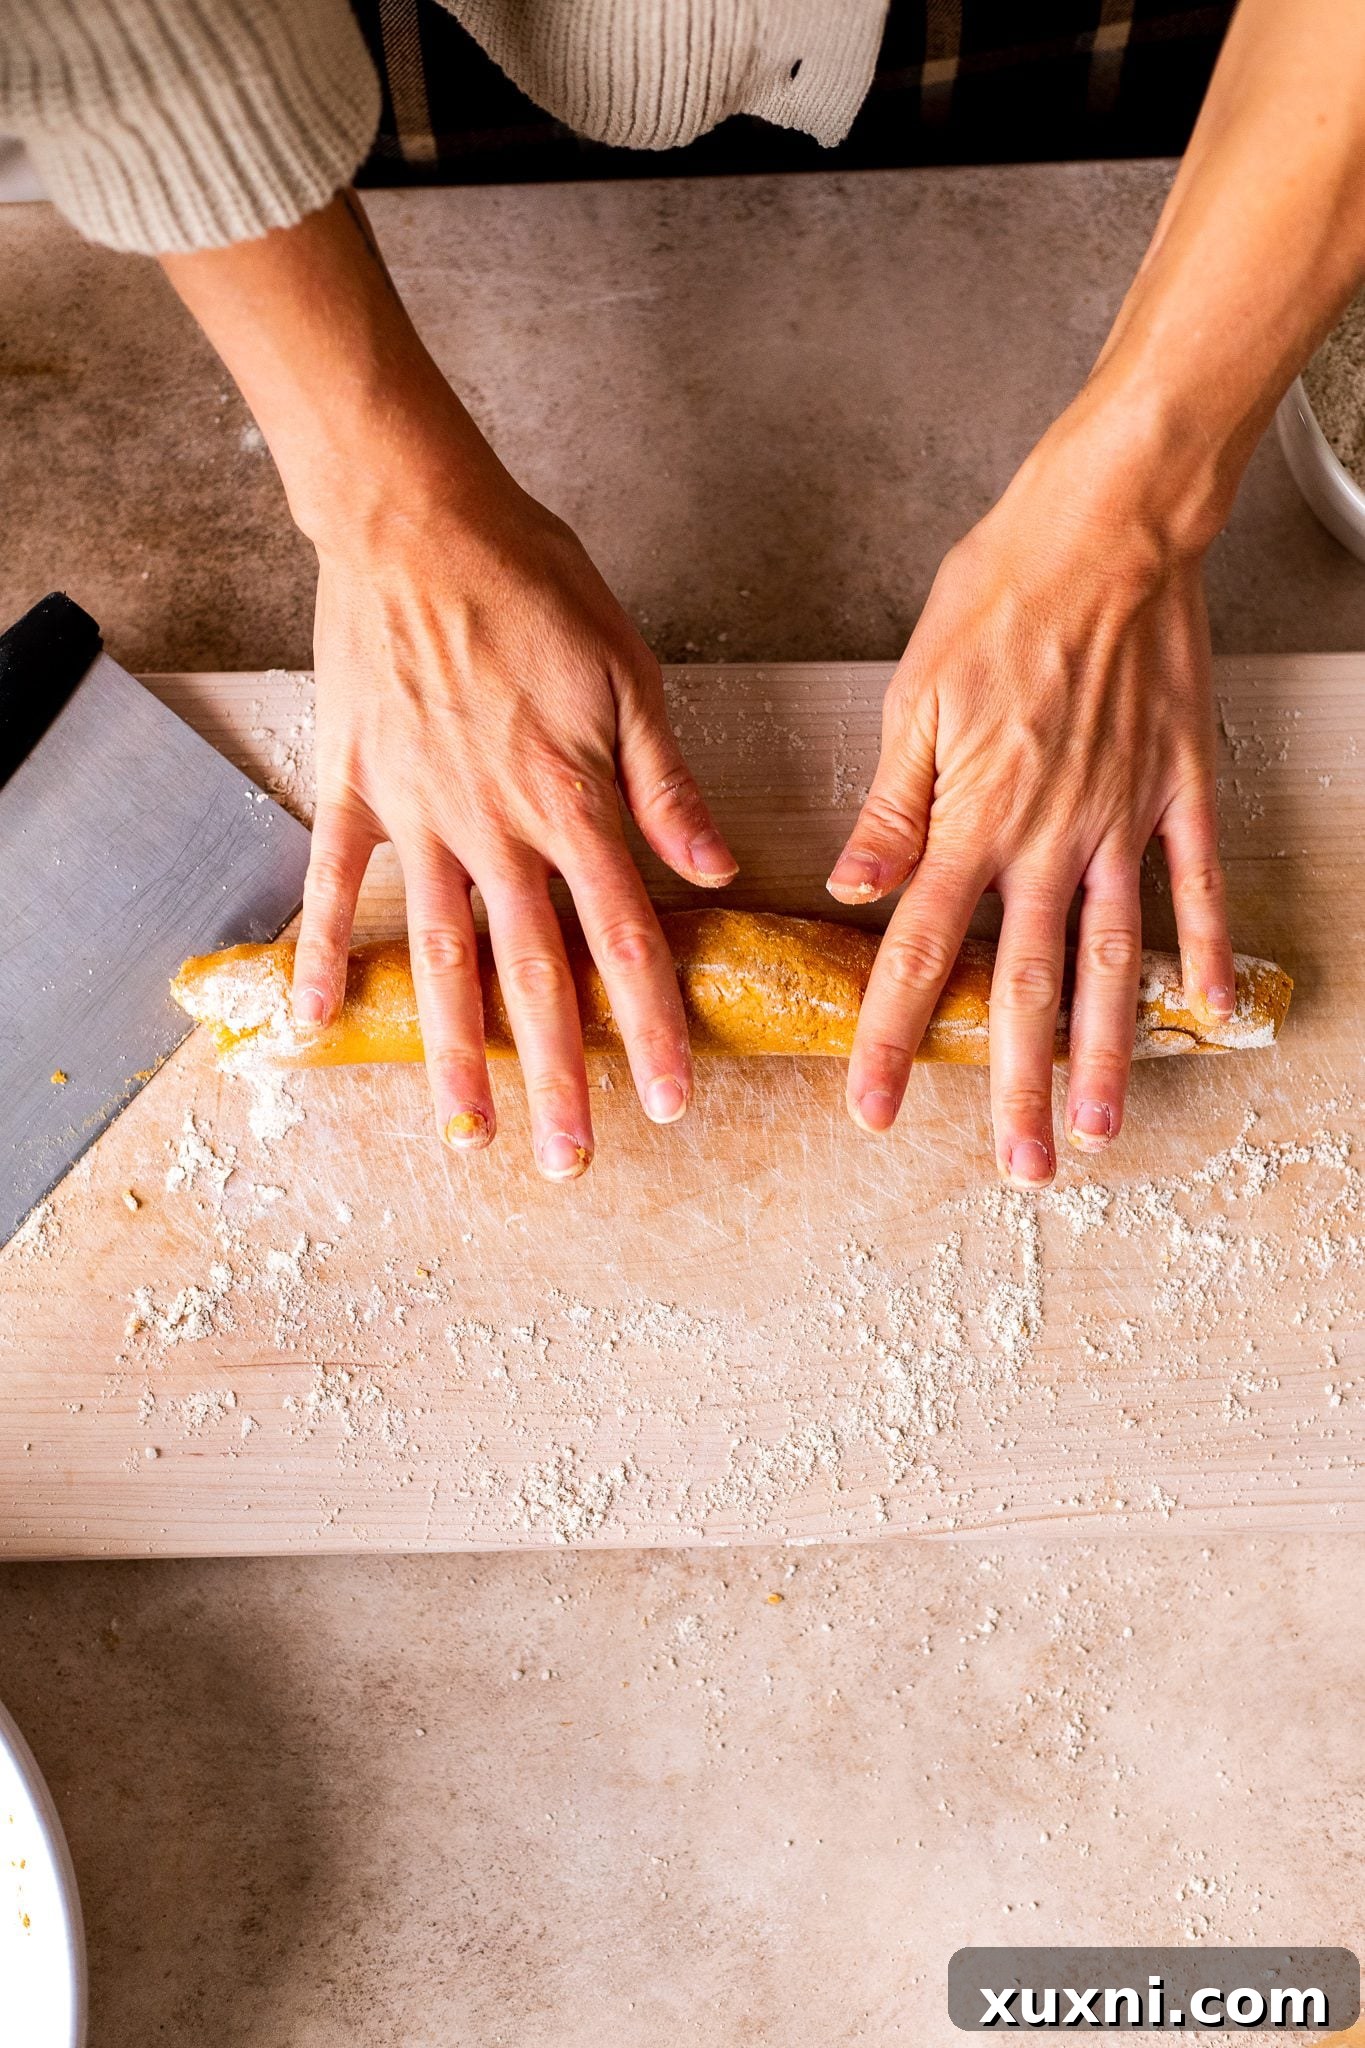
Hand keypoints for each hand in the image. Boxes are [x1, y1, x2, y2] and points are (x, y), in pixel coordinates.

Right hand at [293, 476, 735, 1177]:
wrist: (413, 515)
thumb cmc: (531, 580)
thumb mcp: (628, 670)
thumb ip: (666, 783)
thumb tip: (716, 872)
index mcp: (571, 799)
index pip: (624, 938)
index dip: (650, 1025)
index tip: (670, 1100)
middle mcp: (494, 826)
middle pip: (533, 975)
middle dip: (558, 1076)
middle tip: (568, 1160)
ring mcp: (415, 814)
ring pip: (437, 956)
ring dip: (453, 1050)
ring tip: (465, 1132)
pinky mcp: (352, 787)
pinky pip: (330, 885)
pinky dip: (316, 955)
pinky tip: (312, 1024)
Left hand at [828, 415, 1233, 1184]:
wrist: (1108, 527)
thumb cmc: (1001, 595)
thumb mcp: (914, 697)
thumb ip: (892, 808)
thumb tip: (853, 889)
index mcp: (971, 818)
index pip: (918, 952)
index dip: (888, 1037)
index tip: (872, 1109)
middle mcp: (1050, 838)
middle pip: (1026, 986)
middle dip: (1018, 1086)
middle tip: (1023, 1165)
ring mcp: (1124, 822)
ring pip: (1115, 959)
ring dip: (1109, 1050)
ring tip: (1105, 1126)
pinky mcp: (1180, 791)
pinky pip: (1196, 886)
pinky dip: (1207, 950)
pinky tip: (1212, 1010)